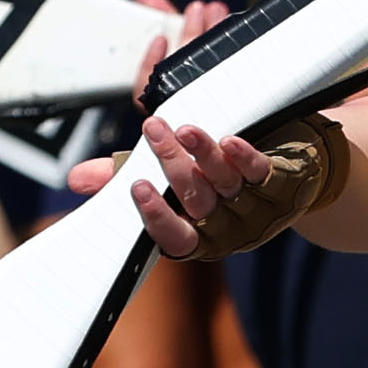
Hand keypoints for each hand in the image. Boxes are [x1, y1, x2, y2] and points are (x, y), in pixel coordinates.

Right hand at [72, 105, 348, 259]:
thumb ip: (126, 178)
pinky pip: (262, 173)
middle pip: (196, 200)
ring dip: (203, 155)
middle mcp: (225, 226)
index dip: (156, 217)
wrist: (290, 174)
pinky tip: (230, 141)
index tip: (137, 187)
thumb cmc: (214, 179)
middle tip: (152, 129)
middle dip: (171, 165)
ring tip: (184, 129)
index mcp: (196, 233)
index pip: (173, 239)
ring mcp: (255, 207)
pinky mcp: (280, 183)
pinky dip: (245, 157)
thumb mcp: (169, 180)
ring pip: (226, 184)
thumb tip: (77, 180)